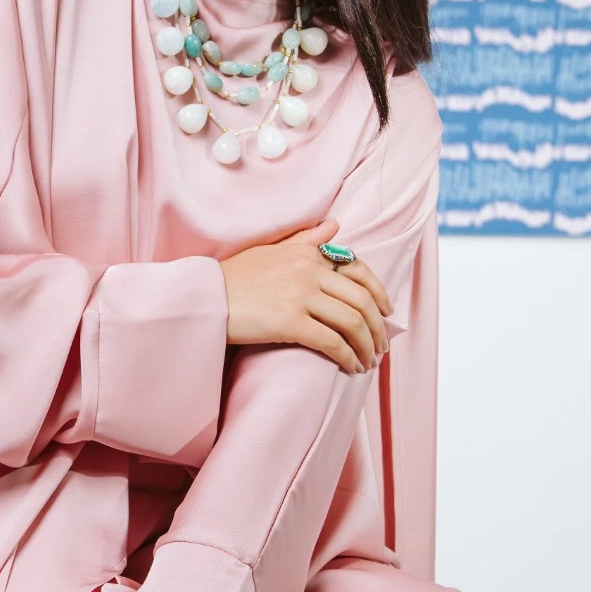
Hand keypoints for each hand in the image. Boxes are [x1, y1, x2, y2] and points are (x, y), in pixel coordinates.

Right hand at [219, 215, 393, 372]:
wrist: (203, 298)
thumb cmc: (233, 277)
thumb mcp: (271, 250)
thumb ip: (306, 239)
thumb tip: (335, 224)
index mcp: (306, 253)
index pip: (358, 269)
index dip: (379, 292)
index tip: (387, 312)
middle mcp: (308, 270)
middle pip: (361, 299)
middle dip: (377, 326)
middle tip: (381, 345)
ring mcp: (300, 295)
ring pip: (352, 322)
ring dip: (367, 345)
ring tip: (369, 361)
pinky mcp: (290, 322)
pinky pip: (331, 342)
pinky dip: (348, 356)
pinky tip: (351, 367)